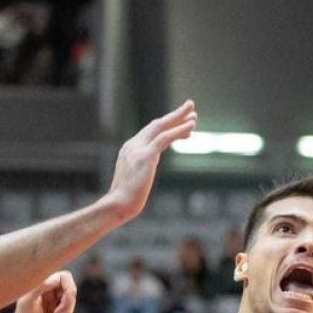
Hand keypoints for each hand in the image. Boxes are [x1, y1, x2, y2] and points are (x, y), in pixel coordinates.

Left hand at [5, 271, 76, 312]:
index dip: (69, 288)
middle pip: (70, 290)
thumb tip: (55, 279)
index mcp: (41, 285)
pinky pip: (68, 312)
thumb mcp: (29, 302)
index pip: (64, 277)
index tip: (63, 301)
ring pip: (71, 302)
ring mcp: (52, 302)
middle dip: (68, 304)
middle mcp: (47, 291)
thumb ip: (40, 287)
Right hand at [102, 100, 197, 222]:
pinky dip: (179, 129)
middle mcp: (132, 145)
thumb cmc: (125, 200)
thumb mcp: (133, 180)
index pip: (150, 133)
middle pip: (156, 124)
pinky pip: (165, 137)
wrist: (118, 204)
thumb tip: (146, 171)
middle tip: (190, 107)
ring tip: (194, 114)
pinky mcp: (146, 155)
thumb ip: (141, 170)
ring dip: (179, 118)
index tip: (184, 127)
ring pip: (161, 126)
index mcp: (129, 150)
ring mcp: (138, 148)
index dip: (168, 128)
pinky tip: (191, 125)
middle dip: (174, 116)